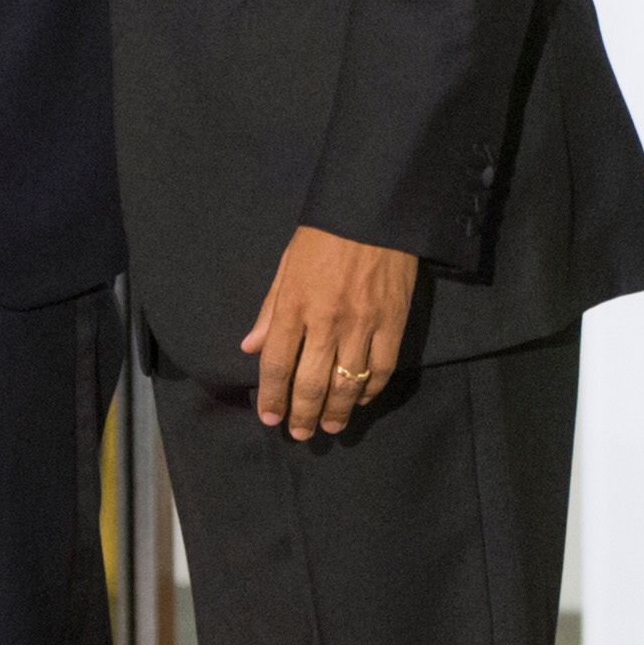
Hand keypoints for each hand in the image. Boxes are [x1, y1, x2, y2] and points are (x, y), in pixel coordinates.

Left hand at [244, 225, 419, 439]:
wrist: (374, 210)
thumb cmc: (324, 235)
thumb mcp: (287, 266)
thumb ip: (270, 310)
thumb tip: (250, 347)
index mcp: (294, 305)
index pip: (277, 363)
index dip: (272, 396)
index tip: (270, 417)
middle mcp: (326, 321)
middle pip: (311, 382)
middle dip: (303, 414)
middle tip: (301, 434)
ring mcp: (363, 324)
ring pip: (347, 383)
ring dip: (336, 411)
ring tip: (329, 426)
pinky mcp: (393, 322)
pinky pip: (382, 369)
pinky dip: (370, 390)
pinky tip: (360, 400)